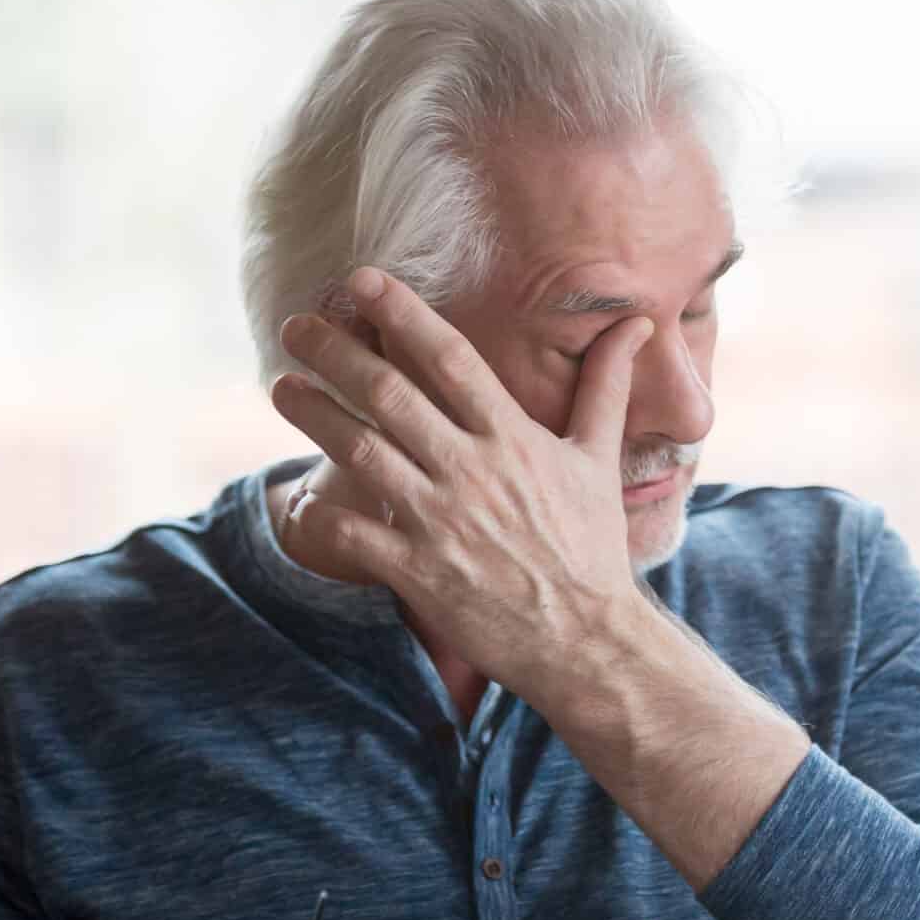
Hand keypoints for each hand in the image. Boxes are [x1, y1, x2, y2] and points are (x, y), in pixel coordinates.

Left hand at [269, 267, 657, 701]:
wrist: (586, 639)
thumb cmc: (591, 546)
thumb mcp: (598, 459)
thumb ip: (605, 386)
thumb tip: (638, 323)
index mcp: (512, 437)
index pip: (448, 357)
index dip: (401, 312)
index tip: (362, 280)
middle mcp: (471, 470)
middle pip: (387, 393)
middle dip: (333, 351)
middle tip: (294, 324)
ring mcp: (440, 521)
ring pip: (359, 451)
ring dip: (312, 413)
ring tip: (281, 386)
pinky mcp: (418, 570)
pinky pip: (351, 533)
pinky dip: (320, 511)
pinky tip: (299, 492)